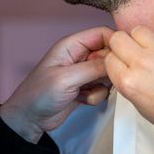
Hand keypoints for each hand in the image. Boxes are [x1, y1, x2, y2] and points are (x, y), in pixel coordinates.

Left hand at [0, 26, 113, 142]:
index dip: (115, 43)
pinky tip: (81, 100)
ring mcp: (83, 73)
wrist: (29, 119)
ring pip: (108, 73)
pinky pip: (103, 89)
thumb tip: (117, 61)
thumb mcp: (67, 78)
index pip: (102, 33)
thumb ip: (94, 68)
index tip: (123, 58)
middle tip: (100, 80)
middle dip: (109, 69)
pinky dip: (96, 96)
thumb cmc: (39, 94)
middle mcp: (79, 56)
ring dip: (102, 85)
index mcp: (71, 45)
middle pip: (109, 54)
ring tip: (85, 91)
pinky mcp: (86, 88)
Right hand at [104, 27, 153, 142]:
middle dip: (123, 45)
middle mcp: (141, 64)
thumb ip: (127, 82)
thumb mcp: (140, 105)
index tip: (124, 62)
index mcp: (128, 83)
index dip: (116, 60)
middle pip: (118, 38)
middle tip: (135, 52)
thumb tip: (125, 65)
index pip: (109, 58)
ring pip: (139, 30)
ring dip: (143, 39)